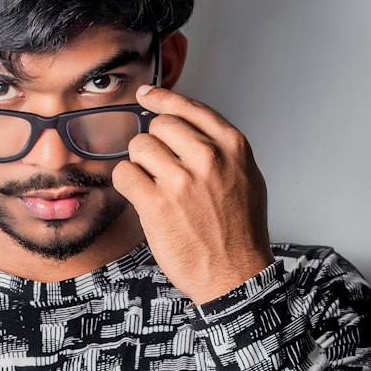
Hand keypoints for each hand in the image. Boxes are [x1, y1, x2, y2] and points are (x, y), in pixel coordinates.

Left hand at [111, 84, 273, 303]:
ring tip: (154, 188)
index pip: (190, 108)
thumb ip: (221, 150)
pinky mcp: (156, 204)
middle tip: (159, 170)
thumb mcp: (247, 179)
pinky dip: (126, 183)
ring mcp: (181, 180)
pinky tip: (140, 197)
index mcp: (233, 148)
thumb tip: (186, 129)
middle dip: (154, 145)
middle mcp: (208, 158)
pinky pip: (124, 173)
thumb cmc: (239, 232)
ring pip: (139, 146)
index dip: (163, 100)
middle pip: (160, 125)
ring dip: (140, 166)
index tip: (146, 96)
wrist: (235, 275)